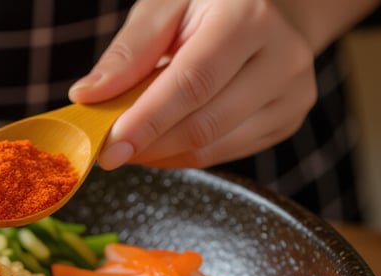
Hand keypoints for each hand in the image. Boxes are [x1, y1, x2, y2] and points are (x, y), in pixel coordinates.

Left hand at [69, 0, 315, 169]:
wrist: (273, 8)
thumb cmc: (208, 4)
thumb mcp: (164, 7)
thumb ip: (128, 51)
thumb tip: (87, 96)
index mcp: (249, 16)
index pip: (193, 82)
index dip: (148, 120)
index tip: (109, 147)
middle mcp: (283, 55)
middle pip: (205, 122)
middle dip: (149, 144)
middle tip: (108, 151)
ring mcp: (293, 92)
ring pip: (215, 146)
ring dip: (162, 154)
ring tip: (132, 141)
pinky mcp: (289, 119)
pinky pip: (225, 153)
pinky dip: (184, 155)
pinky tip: (162, 139)